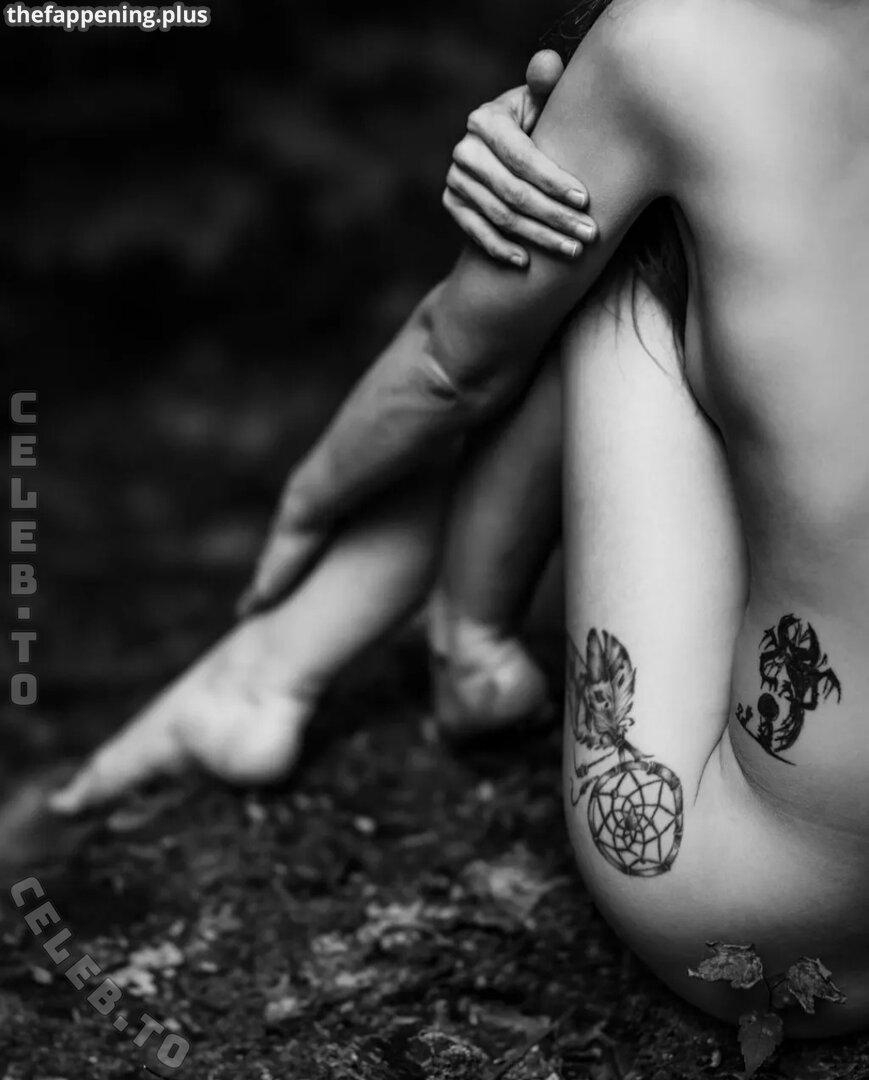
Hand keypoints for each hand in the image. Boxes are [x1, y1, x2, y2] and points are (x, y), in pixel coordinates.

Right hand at [443, 50, 597, 265]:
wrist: (506, 145)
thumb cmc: (538, 120)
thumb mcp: (542, 101)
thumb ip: (547, 85)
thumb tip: (548, 66)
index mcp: (486, 119)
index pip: (522, 158)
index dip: (554, 181)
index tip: (586, 201)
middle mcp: (465, 150)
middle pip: (513, 193)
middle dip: (554, 217)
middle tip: (588, 235)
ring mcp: (456, 179)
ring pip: (501, 217)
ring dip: (538, 237)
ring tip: (572, 250)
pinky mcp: (452, 202)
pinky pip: (477, 232)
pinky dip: (501, 249)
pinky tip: (527, 262)